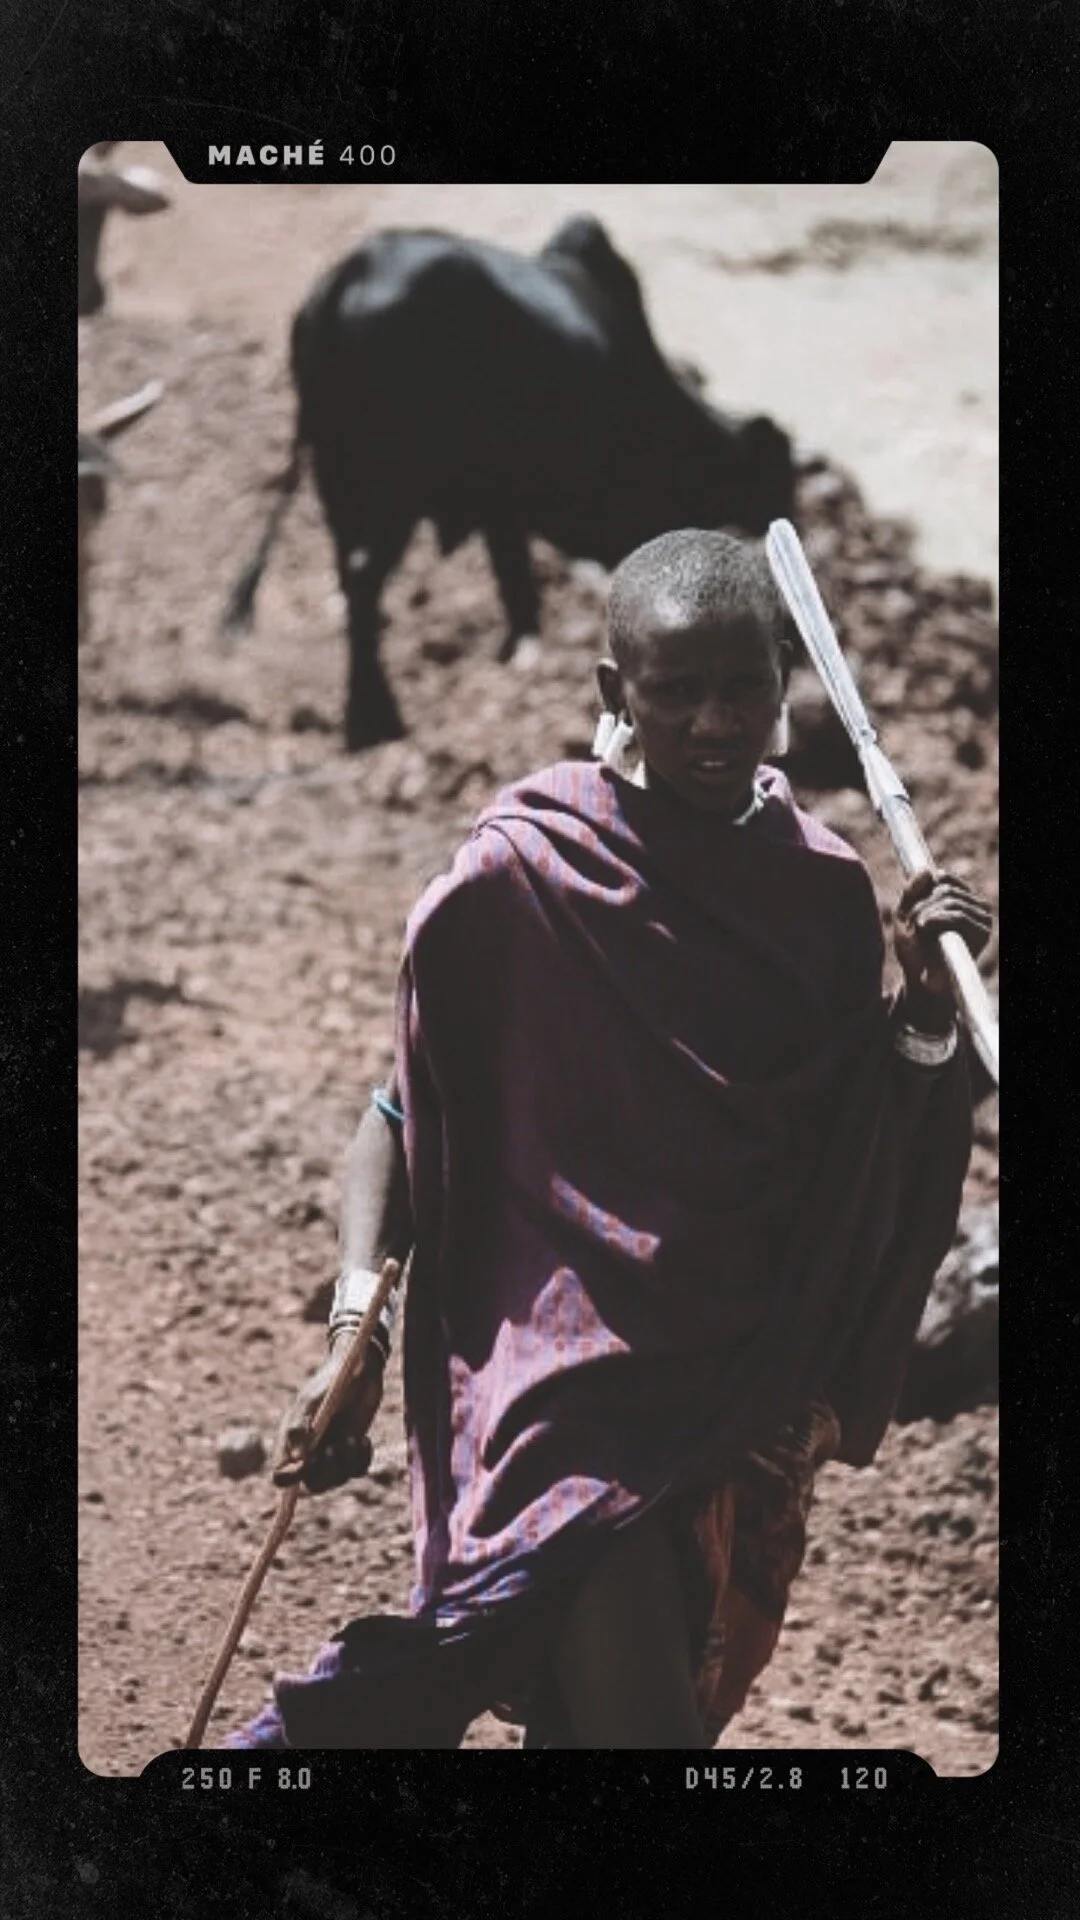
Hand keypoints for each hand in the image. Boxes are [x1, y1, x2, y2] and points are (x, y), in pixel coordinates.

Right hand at [271, 1337, 384, 1493]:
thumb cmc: (329, 1382)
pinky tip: (364, 1439)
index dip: (290, 1479)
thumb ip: (299, 1427)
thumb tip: (296, 1458)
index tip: (305, 1465)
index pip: (281, 1476)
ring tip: (352, 1438)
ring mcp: (331, 1454)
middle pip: (311, 1485)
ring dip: (345, 1464)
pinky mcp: (352, 1452)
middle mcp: (309, 1454)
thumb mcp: (312, 1400)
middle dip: (325, 1473)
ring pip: (335, 1480)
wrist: (358, 1371)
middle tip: (335, 1447)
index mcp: (291, 1443)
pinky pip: (357, 1471)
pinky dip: (362, 1459)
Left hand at [893, 869, 993, 1025]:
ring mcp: (982, 918)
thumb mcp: (905, 916)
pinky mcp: (983, 932)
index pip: (941, 877)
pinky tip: (925, 930)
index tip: (911, 912)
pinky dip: (936, 919)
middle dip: (921, 905)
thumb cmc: (914, 951)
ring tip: (919, 932)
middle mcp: (975, 906)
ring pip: (949, 899)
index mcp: (960, 898)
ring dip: (925, 914)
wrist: (921, 982)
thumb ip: (911, 892)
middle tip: (913, 926)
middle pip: (944, 888)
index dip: (922, 891)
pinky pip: (957, 914)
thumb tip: (928, 870)